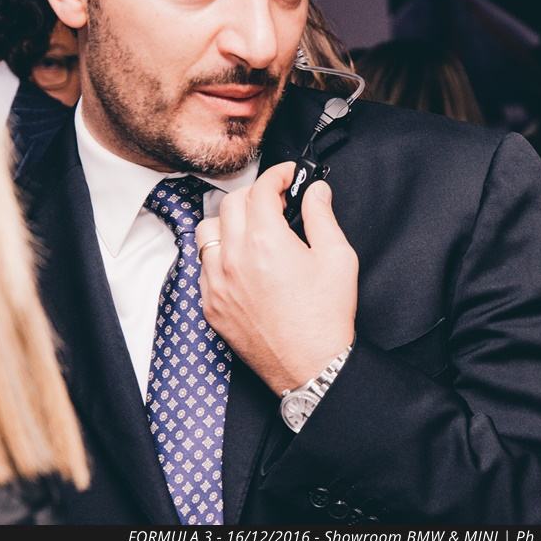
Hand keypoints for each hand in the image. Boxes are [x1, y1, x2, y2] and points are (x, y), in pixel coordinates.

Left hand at [196, 162, 357, 393]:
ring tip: (252, 228)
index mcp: (265, 241)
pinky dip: (218, 253)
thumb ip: (322, 216)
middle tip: (276, 201)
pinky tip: (240, 260)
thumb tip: (315, 192)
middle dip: (254, 193)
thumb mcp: (338, 258)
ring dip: (229, 220)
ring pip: (207, 230)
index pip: (261, 189)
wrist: (311, 366)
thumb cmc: (326, 316)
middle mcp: (234, 258)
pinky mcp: (211, 305)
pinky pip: (203, 265)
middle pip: (231, 203)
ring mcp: (217, 283)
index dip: (277, 175)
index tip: (288, 176)